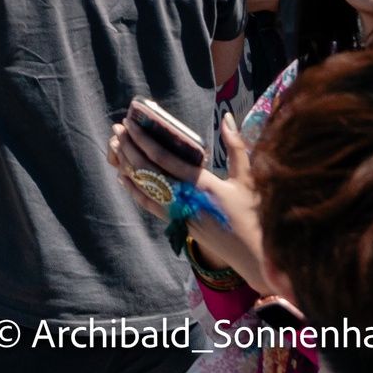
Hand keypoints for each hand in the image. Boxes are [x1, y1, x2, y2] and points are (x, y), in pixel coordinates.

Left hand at [108, 110, 271, 286]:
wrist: (255, 255)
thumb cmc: (254, 214)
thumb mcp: (248, 179)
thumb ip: (236, 147)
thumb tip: (228, 117)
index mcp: (203, 183)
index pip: (164, 158)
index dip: (144, 140)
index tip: (131, 124)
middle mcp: (186, 198)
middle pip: (147, 169)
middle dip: (129, 147)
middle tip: (117, 130)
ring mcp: (178, 212)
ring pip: (143, 186)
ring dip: (127, 165)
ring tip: (116, 147)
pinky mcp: (177, 224)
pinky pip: (148, 205)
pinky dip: (133, 190)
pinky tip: (123, 177)